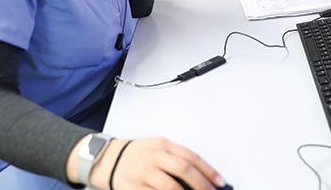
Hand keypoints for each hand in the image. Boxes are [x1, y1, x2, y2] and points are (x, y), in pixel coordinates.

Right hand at [90, 137, 224, 189]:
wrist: (110, 159)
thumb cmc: (140, 154)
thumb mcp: (159, 148)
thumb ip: (178, 158)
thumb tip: (202, 176)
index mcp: (164, 145)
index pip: (191, 156)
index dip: (208, 170)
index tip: (220, 182)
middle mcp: (154, 157)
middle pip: (183, 169)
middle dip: (201, 184)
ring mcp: (143, 172)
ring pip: (169, 186)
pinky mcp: (134, 187)